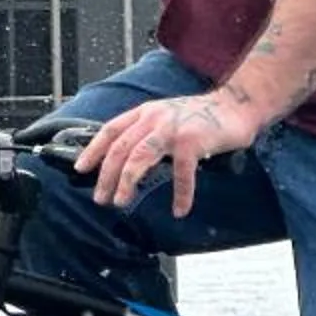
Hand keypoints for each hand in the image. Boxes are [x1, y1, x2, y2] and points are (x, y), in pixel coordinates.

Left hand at [73, 90, 265, 216]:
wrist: (235, 106)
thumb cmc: (201, 117)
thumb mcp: (166, 117)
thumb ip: (146, 132)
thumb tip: (124, 159)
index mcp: (145, 113)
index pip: (110, 130)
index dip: (93, 150)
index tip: (80, 169)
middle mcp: (154, 119)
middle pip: (120, 148)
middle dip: (106, 175)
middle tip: (100, 198)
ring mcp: (173, 129)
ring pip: (139, 157)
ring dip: (127, 182)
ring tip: (121, 201)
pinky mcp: (192, 142)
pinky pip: (182, 173)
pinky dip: (181, 194)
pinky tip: (180, 209)